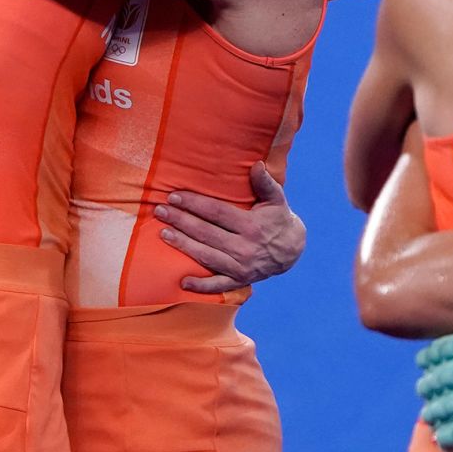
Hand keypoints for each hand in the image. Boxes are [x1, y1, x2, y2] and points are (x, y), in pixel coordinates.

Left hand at [154, 163, 306, 293]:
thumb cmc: (278, 219)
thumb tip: (257, 165)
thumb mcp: (277, 199)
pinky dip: (201, 286)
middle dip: (181, 221)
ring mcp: (241, 267)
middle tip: (160, 211)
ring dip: (183, 245)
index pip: (216, 212)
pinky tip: (183, 281)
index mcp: (252, 225)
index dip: (194, 204)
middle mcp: (244, 247)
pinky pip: (218, 285)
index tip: (174, 196)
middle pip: (206, 232)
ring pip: (206, 255)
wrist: (292, 251)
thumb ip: (266, 183)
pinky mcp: (239, 280)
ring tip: (163, 233)